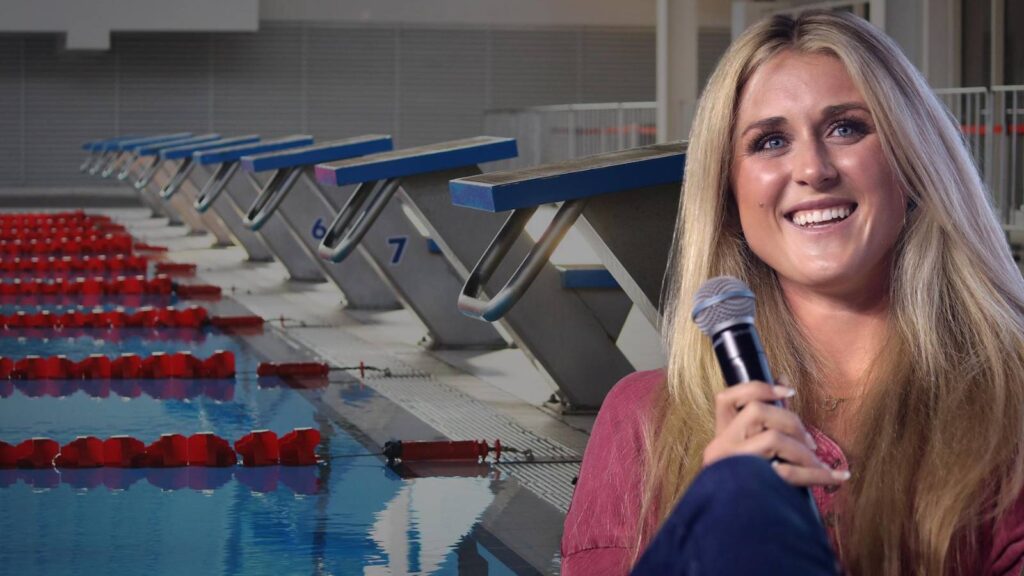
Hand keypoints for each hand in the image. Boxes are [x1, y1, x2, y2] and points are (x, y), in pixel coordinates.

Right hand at [702, 380, 849, 487]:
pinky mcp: (747, 486)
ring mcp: (731, 467)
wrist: (734, 533)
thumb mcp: (750, 455)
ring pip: (771, 438)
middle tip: (810, 443)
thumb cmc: (746, 491)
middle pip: (757, 412)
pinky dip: (817, 474)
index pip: (727, 398)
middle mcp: (721, 448)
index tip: (788, 392)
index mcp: (721, 438)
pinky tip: (834, 477)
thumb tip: (784, 384)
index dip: (758, 388)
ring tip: (818, 464)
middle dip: (791, 422)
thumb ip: (767, 423)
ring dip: (803, 451)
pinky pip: (787, 472)